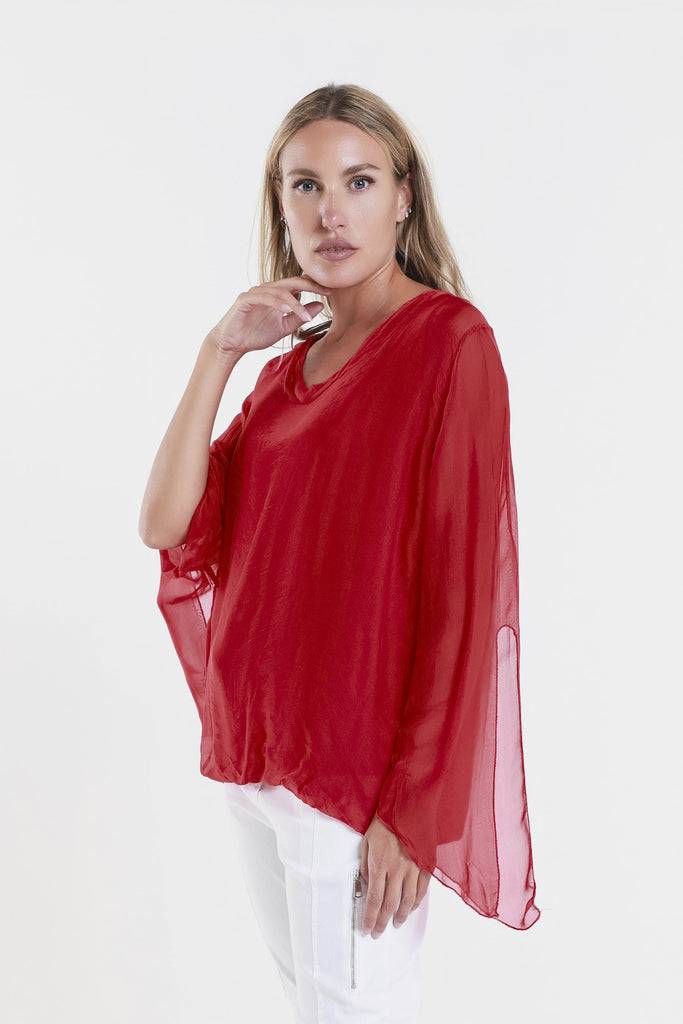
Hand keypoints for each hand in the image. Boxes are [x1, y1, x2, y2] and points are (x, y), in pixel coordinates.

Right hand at [206, 275, 329, 356]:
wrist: (232, 344)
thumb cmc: (256, 334)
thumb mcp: (284, 327)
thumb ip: (299, 316)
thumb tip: (319, 306)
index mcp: (277, 294)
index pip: (299, 285)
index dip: (315, 286)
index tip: (331, 291)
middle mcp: (267, 290)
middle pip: (292, 282)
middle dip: (310, 286)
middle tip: (326, 292)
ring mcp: (255, 293)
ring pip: (279, 291)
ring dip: (294, 303)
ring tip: (306, 315)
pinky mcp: (245, 300)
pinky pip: (263, 298)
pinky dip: (275, 303)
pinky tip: (286, 310)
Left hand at [359, 817, 429, 938]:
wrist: (408, 807)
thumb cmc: (385, 823)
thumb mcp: (367, 842)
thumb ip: (366, 866)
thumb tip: (367, 886)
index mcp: (380, 864)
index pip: (374, 899)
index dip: (370, 918)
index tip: (367, 929)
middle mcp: (397, 869)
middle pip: (390, 904)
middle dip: (383, 922)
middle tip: (378, 933)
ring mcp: (413, 868)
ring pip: (408, 901)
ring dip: (401, 916)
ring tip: (395, 924)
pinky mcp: (425, 865)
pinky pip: (421, 890)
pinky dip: (416, 903)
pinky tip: (410, 908)